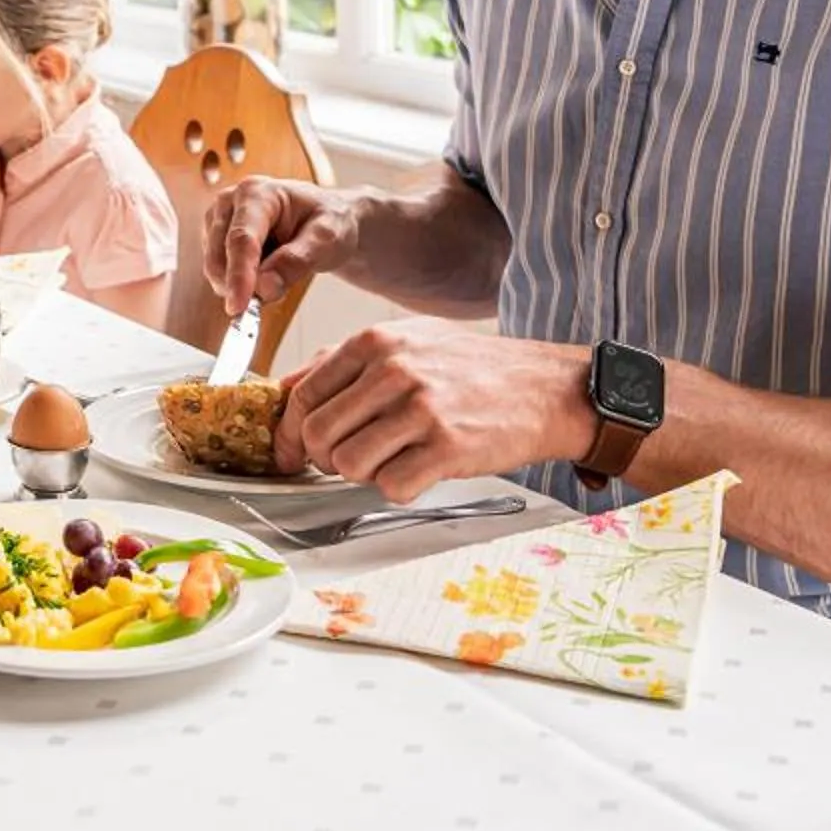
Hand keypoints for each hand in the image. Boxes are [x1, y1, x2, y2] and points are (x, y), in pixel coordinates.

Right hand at [204, 177, 371, 314]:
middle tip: (277, 295)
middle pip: (220, 256)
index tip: (238, 307)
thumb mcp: (326, 239)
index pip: (241, 239)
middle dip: (242, 286)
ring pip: (216, 269)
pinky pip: (219, 273)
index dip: (238, 275)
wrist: (323, 218)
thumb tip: (263, 288)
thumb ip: (296, 261)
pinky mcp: (214, 238)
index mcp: (257, 193)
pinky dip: (240, 284)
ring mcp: (217, 220)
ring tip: (279, 273)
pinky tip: (265, 272)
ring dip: (243, 286)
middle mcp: (229, 202)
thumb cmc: (327, 221)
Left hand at [272, 318, 587, 499]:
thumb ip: (343, 362)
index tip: (292, 453)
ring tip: (390, 460)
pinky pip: (392, 486)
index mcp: (375, 342)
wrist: (544, 388)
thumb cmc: (472, 368)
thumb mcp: (406, 342)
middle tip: (346, 460)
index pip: (303, 394)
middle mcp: (393, 371)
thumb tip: (286, 389)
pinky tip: (419, 470)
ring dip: (362, 475)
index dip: (290, 433)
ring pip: (349, 465)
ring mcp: (421, 409)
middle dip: (324, 458)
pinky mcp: (447, 447)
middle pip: (318, 434)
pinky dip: (399, 488)